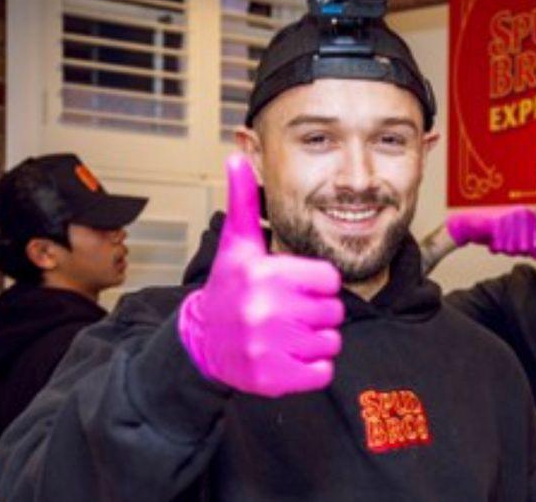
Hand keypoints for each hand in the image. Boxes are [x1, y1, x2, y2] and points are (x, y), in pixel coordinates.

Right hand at [178, 153, 343, 396]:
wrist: (201, 342)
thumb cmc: (228, 288)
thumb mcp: (236, 244)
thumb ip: (243, 200)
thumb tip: (236, 156)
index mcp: (262, 275)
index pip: (329, 280)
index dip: (317, 283)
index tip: (296, 286)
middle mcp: (263, 311)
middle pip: (333, 312)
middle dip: (318, 312)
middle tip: (291, 312)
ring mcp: (266, 348)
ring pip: (331, 343)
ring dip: (317, 340)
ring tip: (289, 333)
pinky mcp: (271, 380)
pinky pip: (323, 372)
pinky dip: (313, 368)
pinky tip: (290, 356)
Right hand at [446, 207, 535, 259]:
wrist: (467, 224)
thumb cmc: (491, 229)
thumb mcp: (513, 237)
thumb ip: (528, 246)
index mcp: (524, 211)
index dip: (535, 245)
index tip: (531, 253)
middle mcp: (517, 211)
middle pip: (526, 242)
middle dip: (518, 250)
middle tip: (509, 249)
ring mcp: (506, 216)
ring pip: (513, 245)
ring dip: (505, 249)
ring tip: (499, 244)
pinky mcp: (495, 223)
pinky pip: (500, 244)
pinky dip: (496, 247)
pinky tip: (492, 244)